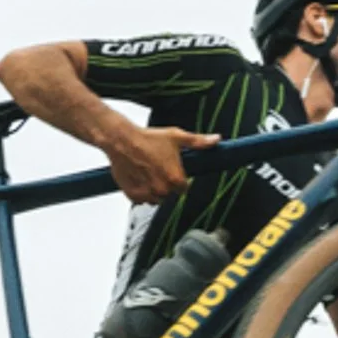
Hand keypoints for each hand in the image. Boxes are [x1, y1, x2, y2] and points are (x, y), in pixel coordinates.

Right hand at [101, 121, 219, 202]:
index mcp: (175, 179)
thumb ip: (198, 142)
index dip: (177, 178)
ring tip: (146, 172)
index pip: (183, 188)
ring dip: (153, 189)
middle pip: (169, 194)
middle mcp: (162, 190)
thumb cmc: (148, 138)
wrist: (121, 140)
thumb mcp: (176, 137)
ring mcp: (147, 194)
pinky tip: (138, 177)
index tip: (171, 169)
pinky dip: (140, 192)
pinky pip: (141, 199)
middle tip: (156, 168)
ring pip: (155, 199)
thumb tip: (217, 140)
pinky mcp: (133, 196)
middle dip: (165, 184)